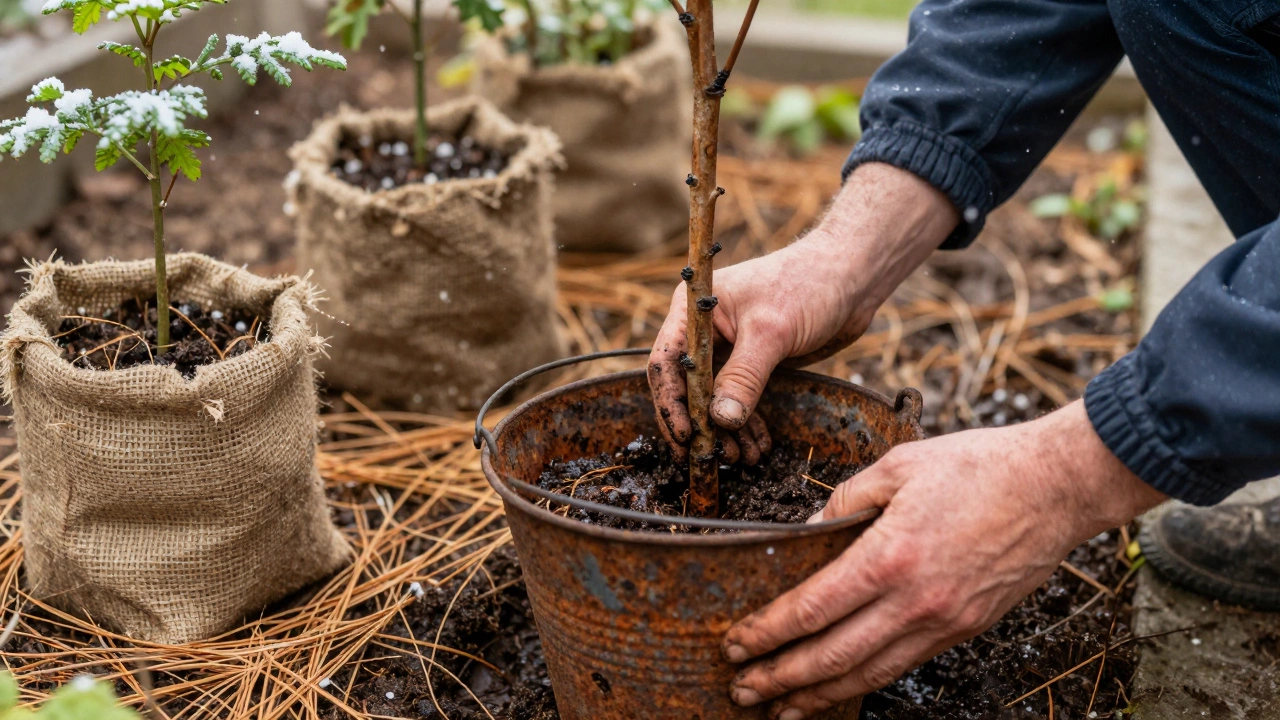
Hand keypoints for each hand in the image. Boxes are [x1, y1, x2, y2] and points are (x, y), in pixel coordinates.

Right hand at [647, 163, 958, 462]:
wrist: (852, 276)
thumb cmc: (808, 285)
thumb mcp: (771, 332)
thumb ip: (743, 377)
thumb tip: (720, 420)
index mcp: (695, 309)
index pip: (667, 362)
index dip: (672, 402)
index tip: (686, 436)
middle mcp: (705, 329)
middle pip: (686, 386)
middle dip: (700, 423)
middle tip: (711, 457)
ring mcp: (729, 347)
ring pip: (714, 398)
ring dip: (725, 430)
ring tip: (740, 458)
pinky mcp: (754, 361)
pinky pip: (740, 398)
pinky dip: (747, 423)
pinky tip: (757, 445)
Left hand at [722, 401, 1167, 718]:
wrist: (1058, 485)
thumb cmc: (980, 466)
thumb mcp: (899, 465)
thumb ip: (847, 499)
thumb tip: (808, 528)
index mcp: (891, 555)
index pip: (814, 607)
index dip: (770, 631)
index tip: (737, 642)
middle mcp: (916, 599)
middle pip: (834, 655)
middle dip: (781, 678)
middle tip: (743, 688)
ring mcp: (944, 620)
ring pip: (869, 673)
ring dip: (819, 694)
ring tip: (781, 709)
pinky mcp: (966, 628)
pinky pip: (904, 665)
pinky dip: (866, 682)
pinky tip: (842, 688)